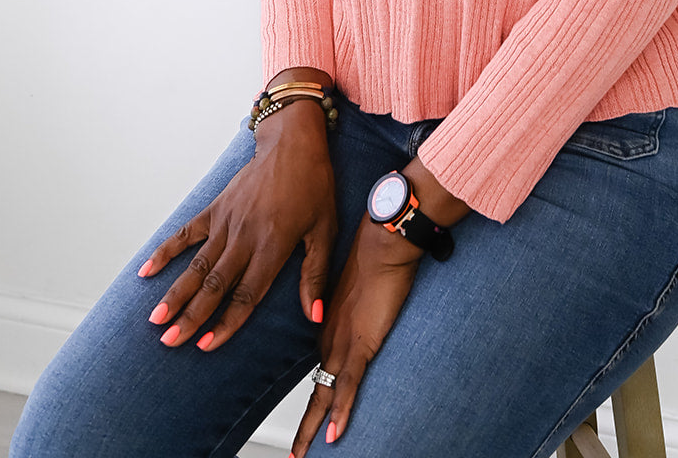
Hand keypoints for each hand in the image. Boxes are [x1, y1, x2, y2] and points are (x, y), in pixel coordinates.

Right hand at [138, 102, 336, 350]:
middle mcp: (245, 237)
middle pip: (214, 285)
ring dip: (176, 293)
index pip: (246, 294)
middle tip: (169, 342)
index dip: (226, 323)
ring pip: (198, 265)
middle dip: (191, 316)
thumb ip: (314, 275)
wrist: (292, 142)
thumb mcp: (325, 230)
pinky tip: (147, 271)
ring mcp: (227, 221)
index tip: (206, 346)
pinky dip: (166, 251)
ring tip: (155, 320)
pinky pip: (187, 233)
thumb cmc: (313, 186)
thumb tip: (315, 316)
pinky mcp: (216, 207)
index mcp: (273, 246)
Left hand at [290, 156, 469, 451]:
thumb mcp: (364, 284)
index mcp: (330, 322)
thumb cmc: (377, 254)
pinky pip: (349, 385)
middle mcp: (331, 335)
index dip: (315, 398)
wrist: (382, 241)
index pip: (320, 370)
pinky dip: (342, 412)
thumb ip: (360, 302)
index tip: (309, 420)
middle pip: (317, 389)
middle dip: (306, 423)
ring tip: (301, 454)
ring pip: (325, 395)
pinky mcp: (362, 342)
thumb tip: (366, 308)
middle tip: (295, 452)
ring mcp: (345, 341)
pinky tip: (333, 435)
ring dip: (313, 427)